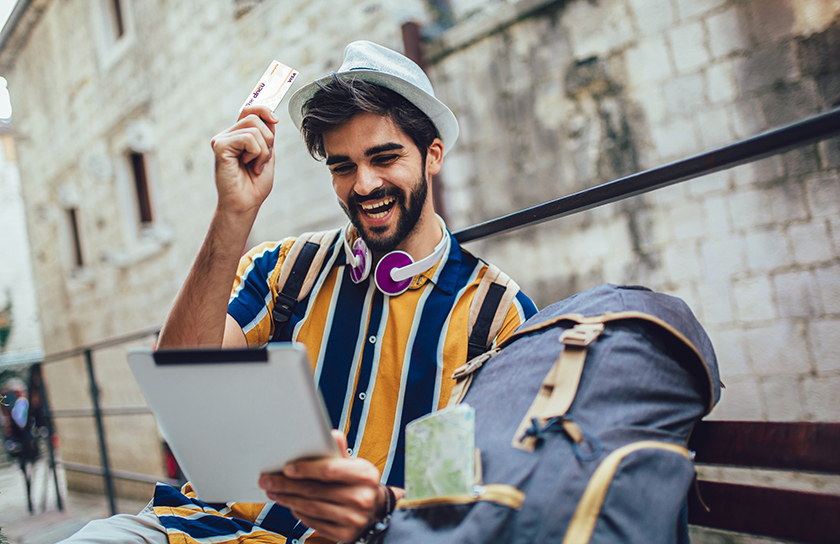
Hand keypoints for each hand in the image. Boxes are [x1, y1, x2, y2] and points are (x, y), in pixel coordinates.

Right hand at [210, 105, 277, 217]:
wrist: (246, 203)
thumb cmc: (254, 184)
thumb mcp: (267, 155)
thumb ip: (267, 136)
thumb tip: (270, 116)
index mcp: (239, 136)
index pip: (249, 110)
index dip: (263, 109)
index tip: (276, 119)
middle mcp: (228, 135)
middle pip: (255, 117)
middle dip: (268, 139)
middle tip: (263, 159)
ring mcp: (222, 139)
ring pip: (254, 128)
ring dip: (263, 150)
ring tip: (255, 165)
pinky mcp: (219, 146)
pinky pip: (247, 138)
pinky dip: (256, 153)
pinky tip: (248, 165)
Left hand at [259, 430, 404, 542]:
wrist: (376, 511)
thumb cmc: (360, 483)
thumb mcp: (355, 465)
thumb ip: (339, 452)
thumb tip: (331, 434)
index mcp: (365, 475)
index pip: (329, 470)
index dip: (305, 469)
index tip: (286, 468)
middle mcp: (361, 497)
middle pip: (315, 490)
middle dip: (287, 485)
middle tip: (268, 481)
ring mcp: (353, 518)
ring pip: (311, 507)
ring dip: (288, 499)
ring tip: (274, 492)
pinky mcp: (345, 535)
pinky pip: (314, 522)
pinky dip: (299, 513)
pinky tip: (291, 504)